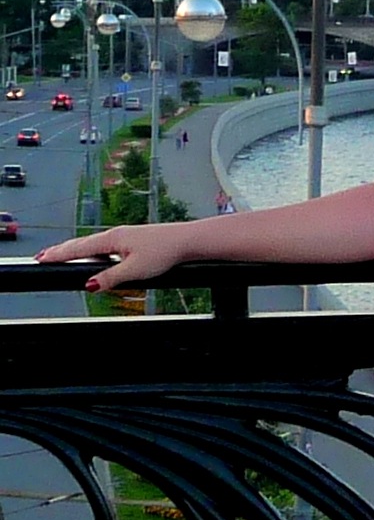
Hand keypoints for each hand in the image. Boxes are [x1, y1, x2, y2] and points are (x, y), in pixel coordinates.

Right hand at [35, 225, 192, 290]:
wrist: (187, 241)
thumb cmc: (165, 252)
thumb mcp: (135, 270)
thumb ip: (111, 278)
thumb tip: (90, 284)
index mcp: (111, 239)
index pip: (78, 248)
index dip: (58, 254)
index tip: (41, 258)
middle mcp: (115, 234)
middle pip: (82, 244)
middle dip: (61, 251)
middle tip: (43, 256)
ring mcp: (123, 237)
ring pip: (93, 245)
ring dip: (76, 251)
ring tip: (61, 256)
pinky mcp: (132, 241)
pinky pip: (105, 247)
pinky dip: (92, 251)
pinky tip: (93, 257)